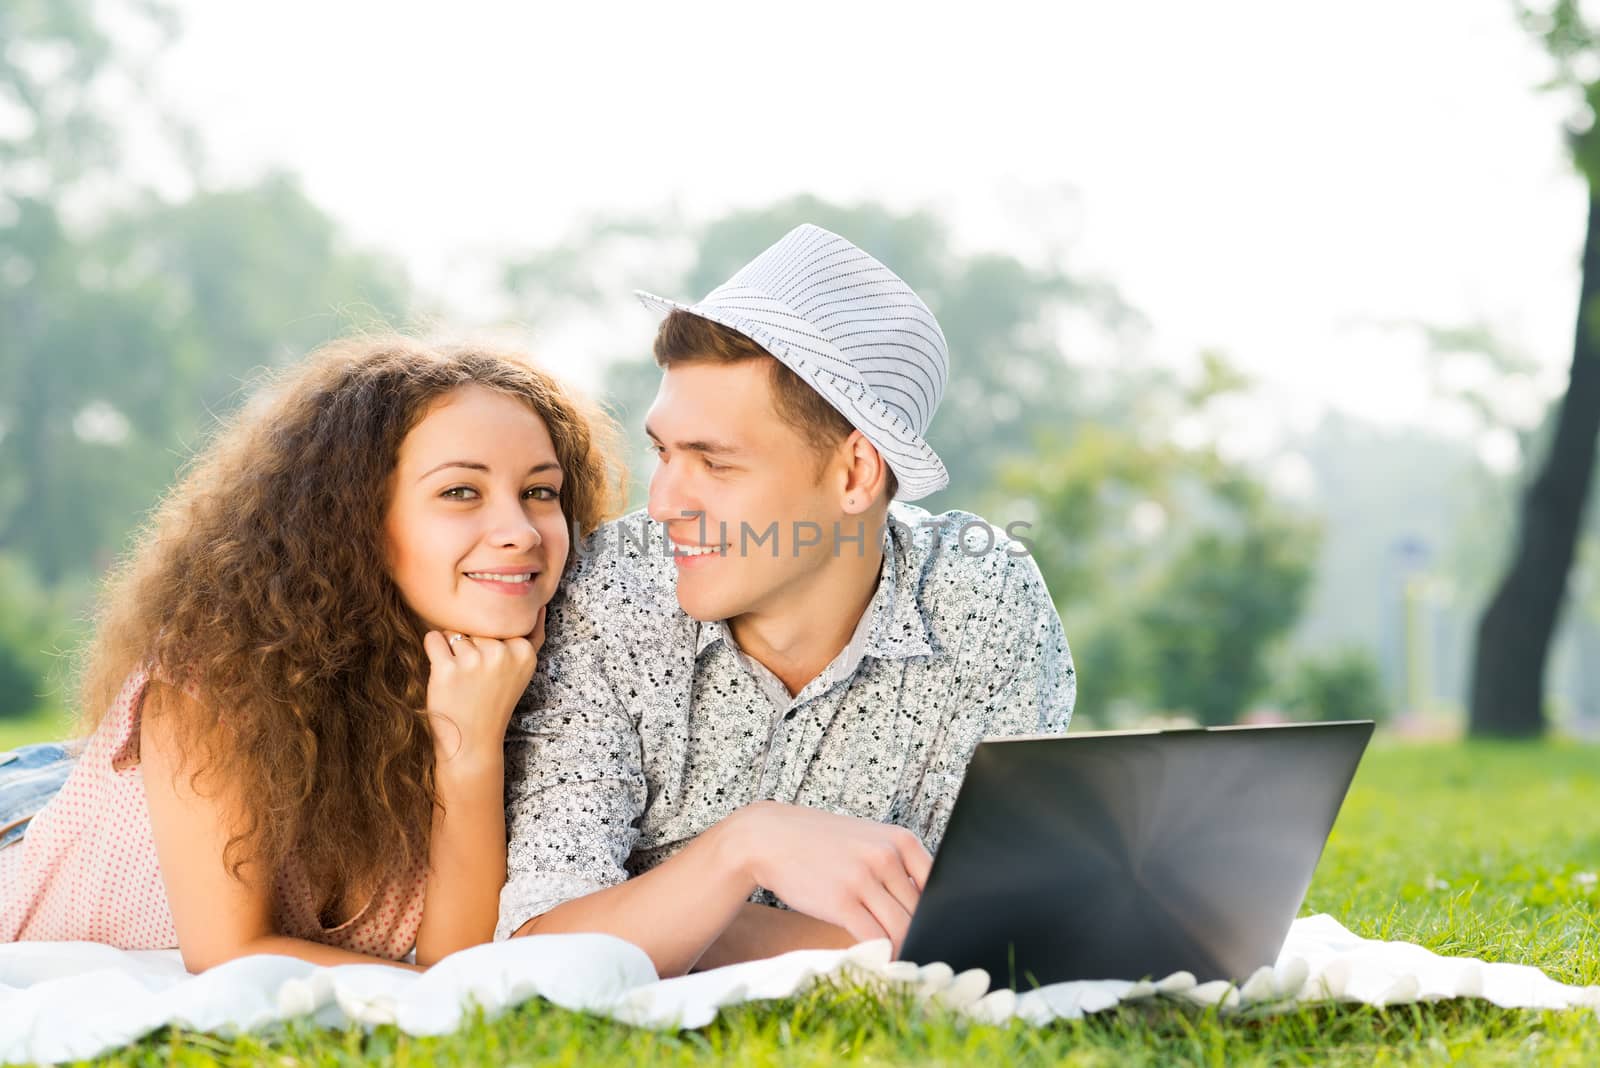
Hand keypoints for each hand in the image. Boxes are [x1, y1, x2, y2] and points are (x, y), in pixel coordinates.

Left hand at [422, 604, 544, 762]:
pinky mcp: (447, 670)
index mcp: (523, 651)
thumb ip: (533, 637)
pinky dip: (433, 651)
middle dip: (471, 643)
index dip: (489, 640)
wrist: (473, 741)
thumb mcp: (523, 669)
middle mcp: (501, 653)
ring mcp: (474, 661)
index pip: (496, 619)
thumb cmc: (495, 701)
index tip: (493, 667)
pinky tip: (444, 672)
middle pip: (474, 624)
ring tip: (461, 676)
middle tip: (476, 675)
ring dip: (451, 649)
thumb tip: (540, 606)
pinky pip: (432, 639)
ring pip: (452, 630)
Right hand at [726, 801, 931, 956]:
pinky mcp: (841, 901)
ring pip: (901, 928)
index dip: (941, 914)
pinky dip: (881, 954)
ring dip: (903, 949)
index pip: (940, 885)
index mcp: (901, 840)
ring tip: (902, 963)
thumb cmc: (821, 844)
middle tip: (923, 954)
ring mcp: (864, 878)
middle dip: (923, 936)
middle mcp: (887, 856)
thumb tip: (926, 908)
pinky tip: (878, 960)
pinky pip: (874, 937)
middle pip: (921, 911)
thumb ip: (898, 868)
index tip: (937, 931)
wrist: (770, 838)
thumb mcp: (868, 841)